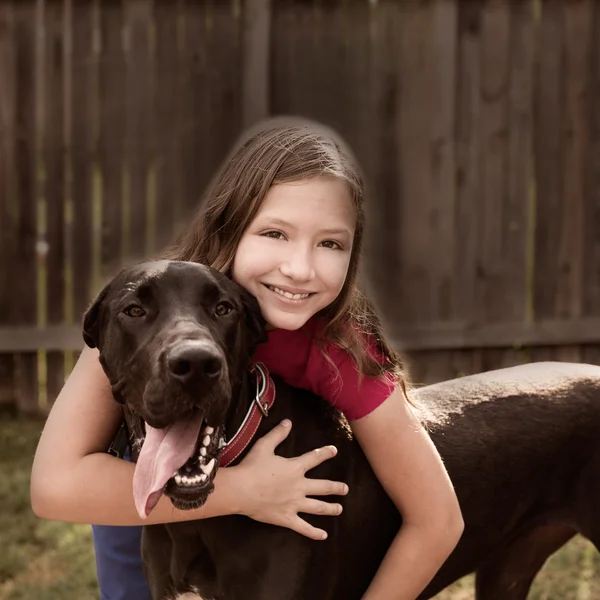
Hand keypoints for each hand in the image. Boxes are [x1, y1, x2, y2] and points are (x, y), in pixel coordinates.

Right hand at [234, 419, 348, 539]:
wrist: (241, 489)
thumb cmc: (252, 467)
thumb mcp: (264, 445)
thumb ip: (278, 434)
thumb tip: (288, 421)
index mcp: (295, 468)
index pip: (315, 458)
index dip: (325, 453)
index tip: (334, 451)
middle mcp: (299, 486)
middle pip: (323, 487)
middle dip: (336, 488)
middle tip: (345, 489)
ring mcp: (295, 504)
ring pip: (318, 507)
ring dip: (331, 508)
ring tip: (339, 509)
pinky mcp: (287, 518)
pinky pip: (304, 527)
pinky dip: (314, 532)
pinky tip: (324, 536)